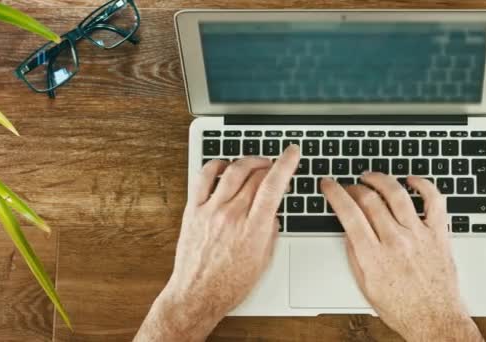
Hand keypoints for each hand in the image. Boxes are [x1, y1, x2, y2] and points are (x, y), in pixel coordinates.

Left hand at [135, 146, 299, 341]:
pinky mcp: (193, 210)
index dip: (286, 163)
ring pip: (233, 171)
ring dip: (248, 161)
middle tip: (275, 167)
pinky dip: (217, 165)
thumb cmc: (230, 284)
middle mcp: (232, 215)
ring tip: (255, 163)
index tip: (292, 152)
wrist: (197, 295)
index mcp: (254, 228)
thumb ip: (271, 231)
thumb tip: (271, 212)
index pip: (273, 185)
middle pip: (255, 175)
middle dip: (270, 166)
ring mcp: (210, 210)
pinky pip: (204, 177)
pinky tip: (225, 166)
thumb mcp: (264, 260)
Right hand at [321, 174, 482, 341]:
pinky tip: (411, 181)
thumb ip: (354, 255)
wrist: (435, 320)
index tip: (329, 184)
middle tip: (348, 186)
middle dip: (353, 187)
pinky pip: (434, 200)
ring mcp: (418, 235)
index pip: (348, 213)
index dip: (334, 193)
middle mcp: (395, 241)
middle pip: (368, 200)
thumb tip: (348, 230)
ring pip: (397, 194)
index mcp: (373, 256)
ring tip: (371, 177)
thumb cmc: (402, 309)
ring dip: (380, 179)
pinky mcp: (438, 234)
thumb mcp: (365, 286)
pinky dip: (423, 185)